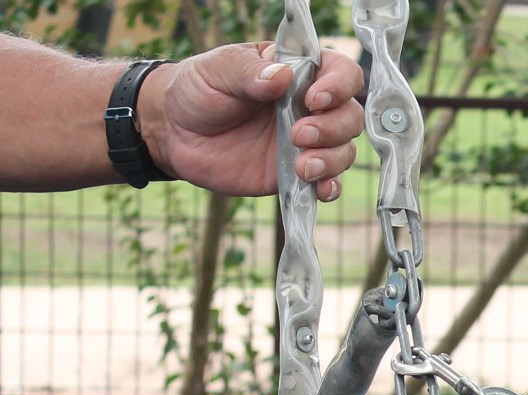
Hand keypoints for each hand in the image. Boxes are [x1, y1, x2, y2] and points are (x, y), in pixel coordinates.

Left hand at [144, 42, 364, 199]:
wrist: (174, 133)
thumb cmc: (197, 90)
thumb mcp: (216, 70)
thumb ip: (248, 71)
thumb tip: (281, 77)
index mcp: (297, 73)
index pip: (341, 71)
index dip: (339, 85)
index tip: (313, 99)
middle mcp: (309, 107)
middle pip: (350, 115)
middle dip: (332, 128)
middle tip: (297, 134)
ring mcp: (307, 142)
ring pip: (345, 150)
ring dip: (331, 160)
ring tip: (302, 166)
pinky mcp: (298, 173)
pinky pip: (329, 182)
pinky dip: (331, 186)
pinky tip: (319, 188)